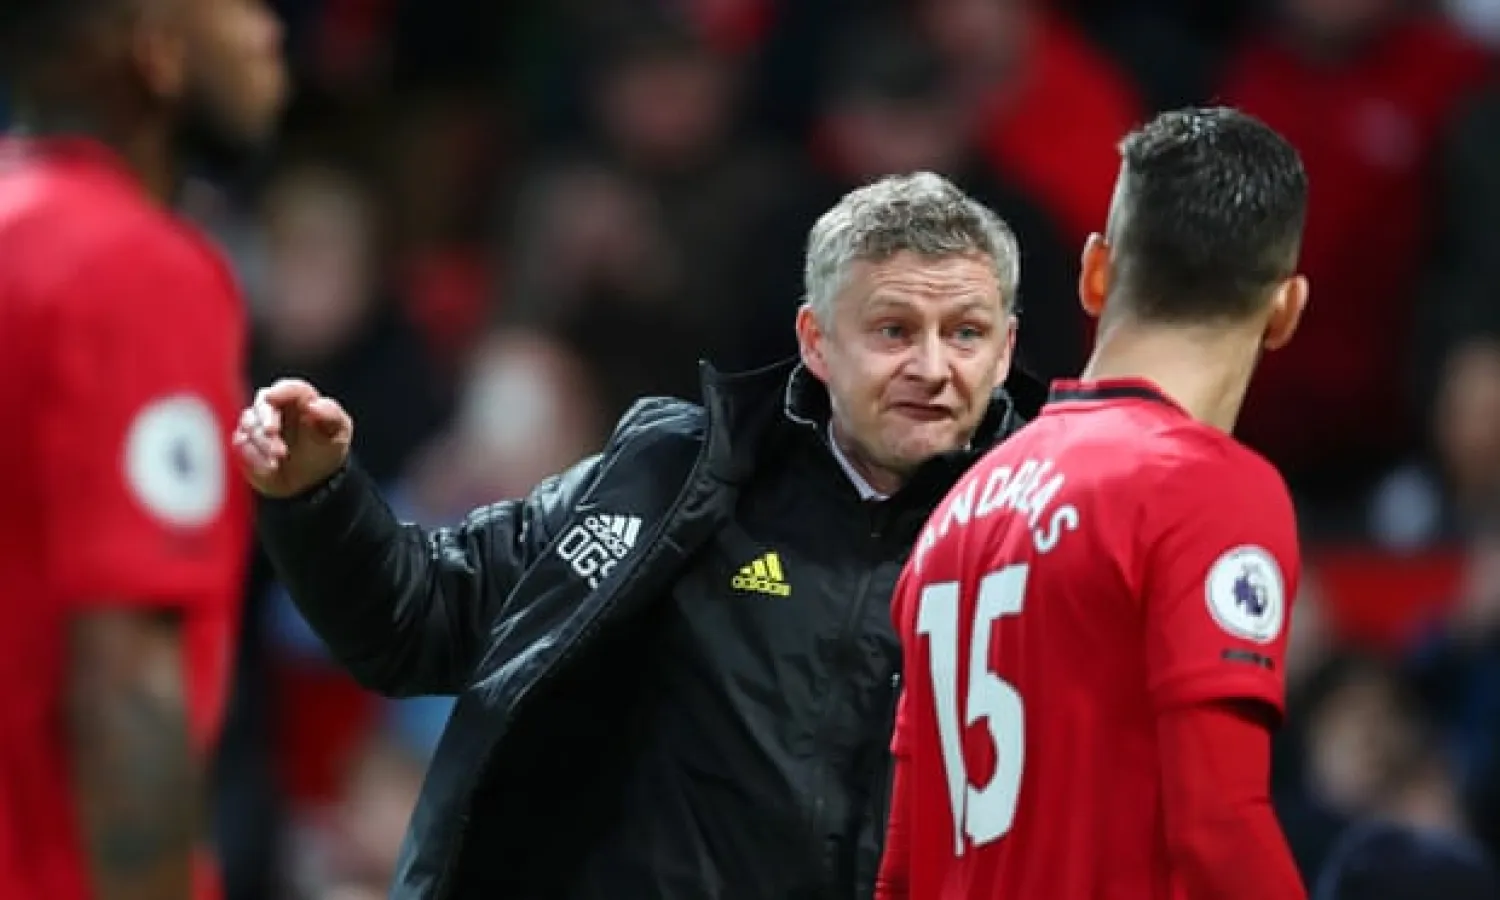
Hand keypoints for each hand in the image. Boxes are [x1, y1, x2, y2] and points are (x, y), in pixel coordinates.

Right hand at [233, 378, 353, 497]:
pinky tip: (269, 468)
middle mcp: (276, 407)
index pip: (290, 388)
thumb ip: (331, 415)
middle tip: (275, 439)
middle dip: (266, 420)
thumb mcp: (339, 433)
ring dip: (262, 443)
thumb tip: (314, 404)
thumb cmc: (327, 450)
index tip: (271, 398)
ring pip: (249, 424)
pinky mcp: (246, 442)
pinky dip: (253, 456)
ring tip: (277, 460)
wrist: (312, 479)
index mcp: (301, 399)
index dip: (280, 391)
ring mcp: (258, 424)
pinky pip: (241, 444)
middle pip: (263, 404)